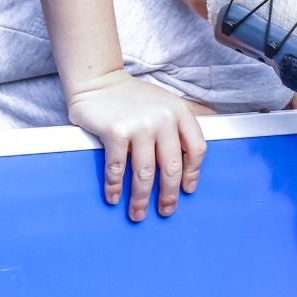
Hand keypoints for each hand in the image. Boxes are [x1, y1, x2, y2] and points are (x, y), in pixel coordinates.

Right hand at [66, 69, 206, 220]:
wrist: (100, 82)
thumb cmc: (134, 98)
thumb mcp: (165, 104)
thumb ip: (178, 126)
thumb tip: (188, 162)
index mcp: (179, 112)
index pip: (196, 148)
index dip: (193, 172)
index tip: (187, 189)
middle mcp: (163, 119)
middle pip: (172, 166)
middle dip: (168, 194)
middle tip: (165, 210)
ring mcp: (139, 125)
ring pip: (144, 172)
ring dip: (141, 198)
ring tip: (138, 213)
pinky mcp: (115, 132)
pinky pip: (117, 167)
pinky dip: (115, 186)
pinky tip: (114, 197)